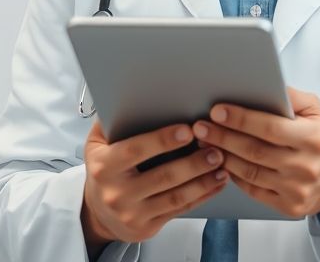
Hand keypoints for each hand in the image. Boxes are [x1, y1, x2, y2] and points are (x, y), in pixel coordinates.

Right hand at [81, 121, 228, 246]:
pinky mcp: (146, 227)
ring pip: (175, 197)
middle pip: (163, 176)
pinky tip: (216, 183)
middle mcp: (116, 193)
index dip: (163, 140)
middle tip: (216, 149)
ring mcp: (132, 214)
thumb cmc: (104, 169)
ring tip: (222, 166)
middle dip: (193, 163)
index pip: (136, 150)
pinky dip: (202, 196)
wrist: (96, 213)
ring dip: (203, 181)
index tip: (188, 130)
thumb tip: (129, 93)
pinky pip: (179, 210)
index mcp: (104, 166)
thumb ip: (112, 121)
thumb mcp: (97, 144)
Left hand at [193, 87, 319, 218]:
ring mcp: (296, 189)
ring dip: (222, 155)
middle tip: (201, 126)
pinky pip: (252, 189)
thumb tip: (265, 82)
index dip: (241, 119)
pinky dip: (233, 174)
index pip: (270, 127)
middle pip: (254, 150)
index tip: (218, 111)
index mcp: (313, 139)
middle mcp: (305, 166)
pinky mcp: (287, 206)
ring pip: (249, 171)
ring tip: (205, 142)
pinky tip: (221, 161)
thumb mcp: (315, 111)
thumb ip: (291, 96)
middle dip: (223, 136)